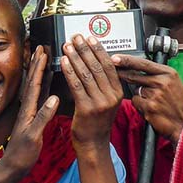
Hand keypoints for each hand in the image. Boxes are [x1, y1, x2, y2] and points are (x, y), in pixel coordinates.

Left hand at [0, 47, 59, 179]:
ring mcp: (29, 113)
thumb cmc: (22, 155)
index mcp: (27, 111)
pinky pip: (38, 98)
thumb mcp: (33, 136)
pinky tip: (47, 84)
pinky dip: (43, 87)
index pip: (34, 84)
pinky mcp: (31, 119)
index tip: (43, 52)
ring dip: (39, 72)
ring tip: (43, 59)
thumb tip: (54, 98)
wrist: (12, 168)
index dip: (38, 68)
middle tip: (41, 47)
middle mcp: (27, 109)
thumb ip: (43, 117)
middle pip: (33, 81)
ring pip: (35, 87)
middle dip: (37, 64)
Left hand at [62, 35, 123, 150]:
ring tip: (68, 47)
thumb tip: (95, 62)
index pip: (109, 65)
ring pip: (86, 74)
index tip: (90, 38)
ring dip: (75, 57)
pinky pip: (76, 85)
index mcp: (118, 92)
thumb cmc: (97, 122)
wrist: (93, 144)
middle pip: (97, 67)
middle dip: (85, 50)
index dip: (98, 50)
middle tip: (76, 38)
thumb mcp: (108, 102)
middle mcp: (111, 96)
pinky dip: (69, 71)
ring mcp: (100, 103)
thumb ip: (105, 84)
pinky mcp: (86, 108)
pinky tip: (64, 62)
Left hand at [110, 54, 182, 140]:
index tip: (115, 58)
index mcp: (168, 73)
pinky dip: (140, 105)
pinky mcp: (150, 107)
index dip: (126, 60)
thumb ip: (156, 74)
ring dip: (140, 95)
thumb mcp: (172, 82)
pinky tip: (151, 108)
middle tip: (116, 73)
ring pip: (135, 90)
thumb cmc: (177, 102)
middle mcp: (162, 82)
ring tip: (153, 101)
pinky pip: (136, 102)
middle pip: (134, 75)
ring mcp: (155, 94)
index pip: (143, 63)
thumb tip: (135, 68)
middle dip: (123, 75)